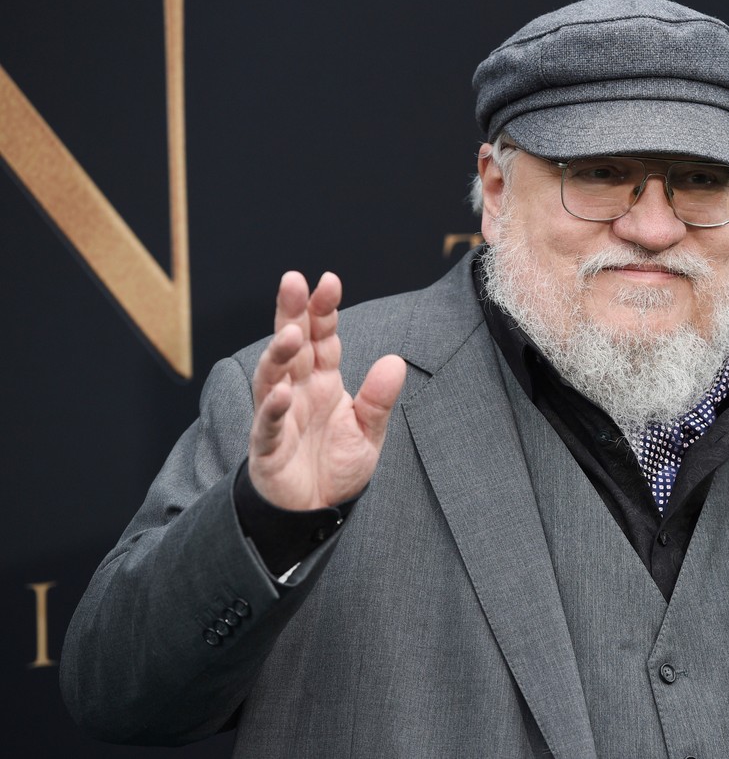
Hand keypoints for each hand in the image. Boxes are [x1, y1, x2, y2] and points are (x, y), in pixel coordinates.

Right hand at [248, 272, 406, 509]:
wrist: (316, 513)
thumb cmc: (336, 467)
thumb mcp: (368, 431)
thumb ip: (378, 398)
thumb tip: (395, 361)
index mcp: (323, 382)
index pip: (323, 338)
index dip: (323, 310)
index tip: (329, 281)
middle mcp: (297, 391)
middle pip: (292, 345)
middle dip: (292, 313)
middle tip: (294, 280)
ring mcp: (280, 416)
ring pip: (272, 377)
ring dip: (279, 354)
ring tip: (292, 333)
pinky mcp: (268, 448)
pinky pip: (268, 425)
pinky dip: (273, 409)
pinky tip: (281, 392)